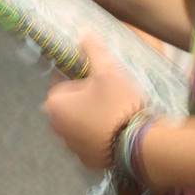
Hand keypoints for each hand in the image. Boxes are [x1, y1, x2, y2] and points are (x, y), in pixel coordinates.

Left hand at [42, 39, 146, 169]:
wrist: (139, 144)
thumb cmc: (118, 104)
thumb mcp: (107, 71)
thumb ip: (93, 50)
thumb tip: (83, 32)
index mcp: (54, 106)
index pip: (61, 83)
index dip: (80, 79)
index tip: (97, 79)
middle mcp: (57, 129)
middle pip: (70, 105)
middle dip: (85, 100)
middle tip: (109, 95)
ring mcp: (72, 148)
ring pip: (80, 125)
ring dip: (92, 118)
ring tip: (116, 113)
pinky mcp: (89, 162)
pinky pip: (92, 143)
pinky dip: (101, 137)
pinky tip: (118, 131)